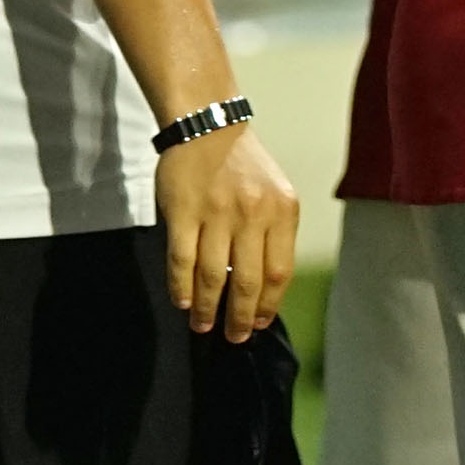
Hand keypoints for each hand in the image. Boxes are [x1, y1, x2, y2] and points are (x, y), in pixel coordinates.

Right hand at [157, 123, 300, 340]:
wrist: (209, 127)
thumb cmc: (244, 167)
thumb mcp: (275, 195)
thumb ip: (272, 236)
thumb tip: (264, 289)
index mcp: (283, 211)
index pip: (280, 272)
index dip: (268, 304)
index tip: (259, 323)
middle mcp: (253, 214)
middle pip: (247, 281)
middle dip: (240, 317)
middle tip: (234, 337)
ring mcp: (217, 213)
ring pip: (212, 275)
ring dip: (207, 308)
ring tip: (203, 325)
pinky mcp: (183, 212)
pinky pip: (181, 259)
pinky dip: (181, 286)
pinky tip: (182, 301)